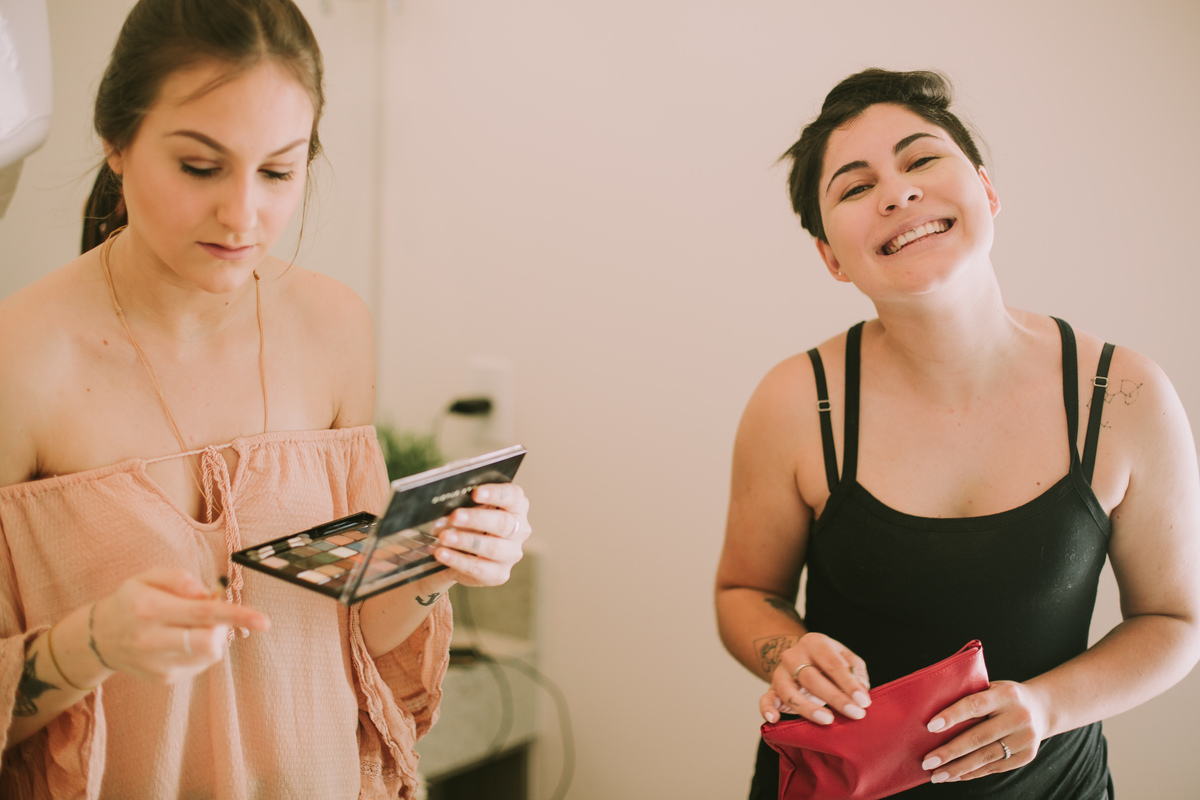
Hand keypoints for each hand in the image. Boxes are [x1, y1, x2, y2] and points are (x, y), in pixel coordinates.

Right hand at [92, 568, 270, 683]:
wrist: (99, 637)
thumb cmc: (133, 600)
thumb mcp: (149, 577)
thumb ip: (180, 579)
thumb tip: (208, 594)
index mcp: (150, 609)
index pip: (203, 613)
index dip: (237, 616)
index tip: (264, 620)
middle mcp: (151, 640)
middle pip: (209, 642)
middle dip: (224, 628)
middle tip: (213, 616)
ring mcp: (157, 664)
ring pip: (209, 655)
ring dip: (213, 637)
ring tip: (191, 626)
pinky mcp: (163, 678)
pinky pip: (201, 664)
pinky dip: (201, 649)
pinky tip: (181, 640)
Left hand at [432, 482, 530, 586]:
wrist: (464, 551)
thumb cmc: (469, 522)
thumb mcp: (469, 508)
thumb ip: (463, 503)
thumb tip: (444, 503)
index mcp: (516, 507)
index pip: (513, 496)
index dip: (496, 494)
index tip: (476, 493)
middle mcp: (520, 530)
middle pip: (503, 523)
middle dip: (476, 519)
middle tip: (454, 516)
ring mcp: (511, 554)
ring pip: (493, 548)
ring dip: (466, 541)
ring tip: (444, 537)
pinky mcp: (499, 574)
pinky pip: (479, 568)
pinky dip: (457, 560)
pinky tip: (442, 553)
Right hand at [759, 632, 870, 724]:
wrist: (799, 657)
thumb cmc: (827, 661)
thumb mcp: (844, 656)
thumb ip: (856, 670)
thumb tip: (861, 689)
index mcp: (814, 643)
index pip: (832, 664)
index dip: (849, 684)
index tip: (864, 702)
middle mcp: (793, 655)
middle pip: (811, 678)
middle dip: (834, 697)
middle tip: (854, 713)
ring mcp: (780, 673)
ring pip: (789, 691)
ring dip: (808, 708)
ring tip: (827, 720)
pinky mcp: (771, 689)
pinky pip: (765, 699)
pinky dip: (767, 709)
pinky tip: (774, 719)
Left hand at [920, 680, 1049, 783]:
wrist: (1041, 708)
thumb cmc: (1004, 697)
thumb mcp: (991, 688)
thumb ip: (970, 698)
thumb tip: (932, 717)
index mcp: (1006, 694)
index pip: (975, 704)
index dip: (952, 716)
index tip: (930, 727)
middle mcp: (1018, 716)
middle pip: (979, 737)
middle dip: (950, 752)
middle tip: (927, 762)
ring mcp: (1024, 738)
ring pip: (985, 757)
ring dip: (958, 768)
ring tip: (937, 775)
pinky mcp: (1026, 756)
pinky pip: (994, 767)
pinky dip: (972, 773)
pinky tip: (955, 775)